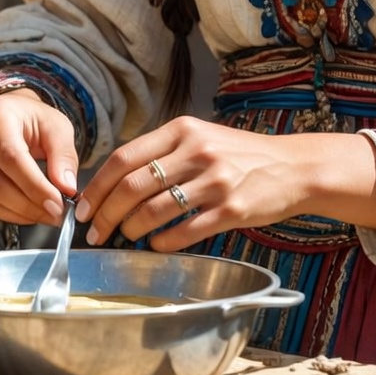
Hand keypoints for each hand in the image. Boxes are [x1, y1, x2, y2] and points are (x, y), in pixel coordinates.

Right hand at [0, 90, 78, 225]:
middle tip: (53, 214)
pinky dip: (2, 213)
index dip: (34, 186)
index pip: (11, 157)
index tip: (57, 204)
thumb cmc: (33, 120)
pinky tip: (23, 212)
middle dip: (26, 204)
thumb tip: (66, 187)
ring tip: (42, 214)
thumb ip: (64, 155)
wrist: (11, 115)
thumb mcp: (57, 127)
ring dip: (15, 213)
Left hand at [74, 116, 375, 250]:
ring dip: (131, 230)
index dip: (98, 186)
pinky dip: (162, 242)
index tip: (84, 207)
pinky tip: (156, 245)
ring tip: (125, 238)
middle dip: (106, 213)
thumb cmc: (239, 155)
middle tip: (95, 232)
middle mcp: (197, 151)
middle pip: (133, 185)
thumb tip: (114, 182)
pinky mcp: (232, 209)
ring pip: (155, 211)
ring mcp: (215, 180)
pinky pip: (184, 232)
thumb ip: (164, 152)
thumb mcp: (201, 138)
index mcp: (184, 129)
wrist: (292, 167)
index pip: (125, 156)